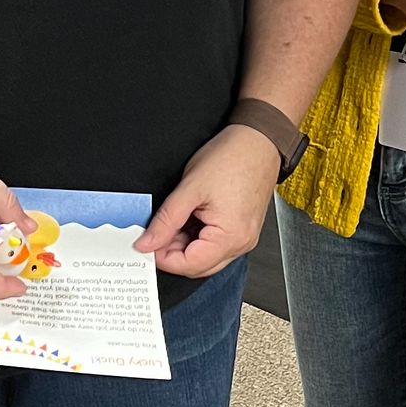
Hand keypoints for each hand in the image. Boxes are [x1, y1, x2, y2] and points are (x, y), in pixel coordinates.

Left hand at [138, 125, 280, 278]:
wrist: (259, 140)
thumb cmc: (233, 158)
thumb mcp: (190, 189)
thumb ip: (165, 220)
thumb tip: (147, 243)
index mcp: (230, 237)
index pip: (188, 266)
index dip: (162, 257)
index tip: (146, 243)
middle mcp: (241, 243)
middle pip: (197, 266)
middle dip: (173, 252)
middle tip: (157, 229)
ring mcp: (244, 237)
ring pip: (205, 256)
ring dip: (185, 243)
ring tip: (176, 217)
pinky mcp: (243, 229)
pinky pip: (216, 244)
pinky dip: (198, 236)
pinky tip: (190, 217)